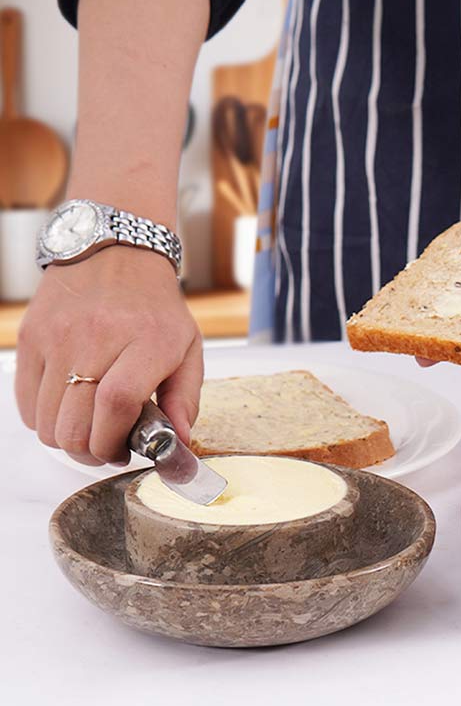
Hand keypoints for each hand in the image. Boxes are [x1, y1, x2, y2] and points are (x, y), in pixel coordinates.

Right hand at [15, 247, 202, 465]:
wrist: (116, 253)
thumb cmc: (155, 306)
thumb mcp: (188, 348)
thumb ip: (186, 398)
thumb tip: (178, 441)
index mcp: (148, 341)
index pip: (117, 404)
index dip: (115, 440)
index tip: (124, 450)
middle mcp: (98, 337)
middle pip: (76, 424)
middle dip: (91, 452)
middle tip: (107, 447)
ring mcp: (58, 337)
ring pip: (47, 421)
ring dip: (68, 439)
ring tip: (89, 428)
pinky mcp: (31, 337)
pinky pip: (26, 403)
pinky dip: (45, 418)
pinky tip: (69, 408)